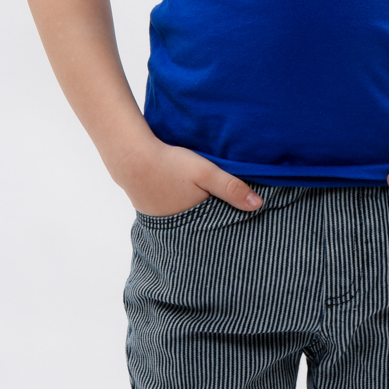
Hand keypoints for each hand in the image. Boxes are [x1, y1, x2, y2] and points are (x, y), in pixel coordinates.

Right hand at [113, 139, 261, 217]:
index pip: (220, 231)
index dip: (231, 226)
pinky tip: (185, 200)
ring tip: (208, 210)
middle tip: (228, 221)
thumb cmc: (170, 164)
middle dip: (216, 226)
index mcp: (196, 222)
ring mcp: (163, 222)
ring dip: (198, 218)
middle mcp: (179, 228)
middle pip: (205, 230)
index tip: (244, 226)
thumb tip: (258, 205)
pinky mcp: (152, 213)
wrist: (131, 157)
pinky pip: (175, 216)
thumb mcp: (206, 172)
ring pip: (189, 223)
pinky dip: (183, 211)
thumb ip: (231, 188)